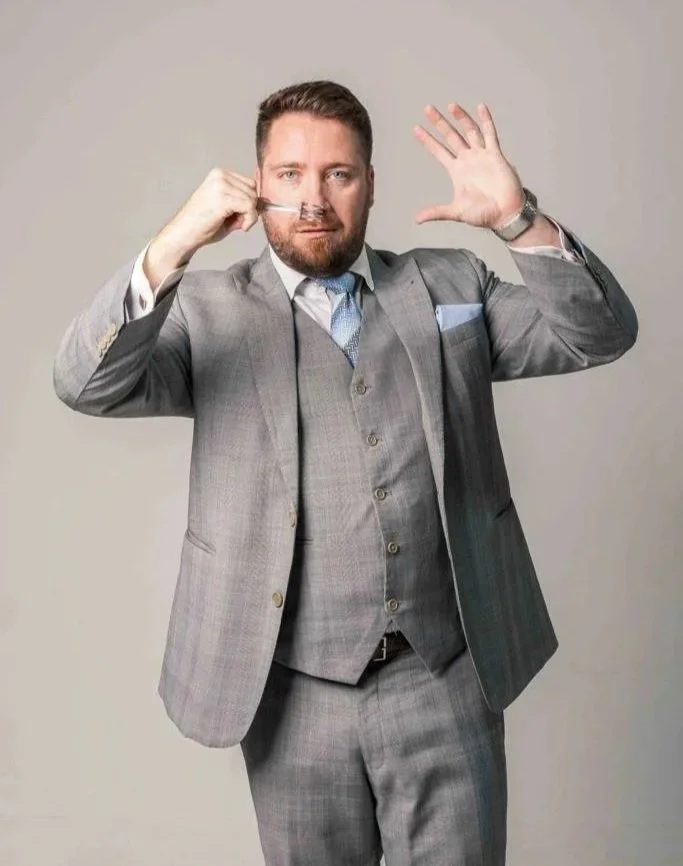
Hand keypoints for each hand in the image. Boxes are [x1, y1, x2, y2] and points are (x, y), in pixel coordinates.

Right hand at [146, 168, 257, 279]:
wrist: (183, 234)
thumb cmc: (202, 225)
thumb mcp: (226, 209)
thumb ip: (242, 203)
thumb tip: (263, 203)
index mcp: (219, 175)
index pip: (250, 183)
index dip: (251, 201)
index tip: (244, 215)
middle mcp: (220, 176)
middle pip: (253, 189)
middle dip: (251, 208)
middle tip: (240, 222)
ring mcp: (221, 185)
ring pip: (253, 199)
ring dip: (250, 216)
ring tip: (237, 224)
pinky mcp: (223, 198)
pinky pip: (250, 207)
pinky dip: (249, 220)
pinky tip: (240, 227)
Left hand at [414, 103, 524, 228]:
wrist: (505, 214)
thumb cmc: (483, 214)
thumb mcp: (456, 212)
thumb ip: (437, 212)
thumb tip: (417, 219)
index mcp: (457, 171)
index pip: (439, 151)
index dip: (428, 140)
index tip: (416, 129)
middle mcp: (468, 160)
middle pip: (451, 136)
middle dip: (439, 123)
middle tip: (427, 108)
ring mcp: (481, 156)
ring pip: (469, 131)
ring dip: (461, 118)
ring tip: (451, 105)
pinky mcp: (495, 155)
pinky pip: (490, 135)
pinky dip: (485, 121)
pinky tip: (480, 107)